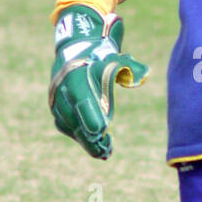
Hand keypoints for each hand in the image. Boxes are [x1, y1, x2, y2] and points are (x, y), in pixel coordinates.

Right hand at [48, 5, 148, 159]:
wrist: (75, 49)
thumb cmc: (101, 57)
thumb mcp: (116, 59)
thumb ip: (131, 67)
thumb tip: (144, 74)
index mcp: (76, 78)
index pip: (82, 101)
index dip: (90, 117)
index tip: (101, 131)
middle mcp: (62, 91)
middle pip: (75, 120)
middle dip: (90, 138)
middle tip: (106, 152)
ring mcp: (57, 101)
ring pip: (70, 127)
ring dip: (86, 141)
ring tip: (104, 152)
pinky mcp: (56, 109)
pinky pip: (67, 127)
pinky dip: (80, 137)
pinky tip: (96, 146)